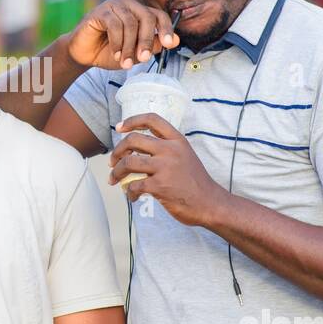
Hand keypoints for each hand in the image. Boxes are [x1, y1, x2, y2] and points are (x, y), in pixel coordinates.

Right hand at [66, 0, 178, 69]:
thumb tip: (176, 40)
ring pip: (130, 23)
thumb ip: (153, 45)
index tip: (169, 44)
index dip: (166, 29)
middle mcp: (129, 5)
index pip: (159, 15)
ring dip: (128, 46)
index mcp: (140, 12)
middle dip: (147, 40)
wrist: (84, 55)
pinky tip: (115, 54)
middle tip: (143, 58)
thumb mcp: (135, 53)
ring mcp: (114, 5)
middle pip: (147, 17)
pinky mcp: (100, 11)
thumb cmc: (109, 52)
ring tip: (124, 63)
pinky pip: (114, 24)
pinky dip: (117, 42)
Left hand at [107, 112, 228, 226]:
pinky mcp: (159, 186)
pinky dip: (129, 192)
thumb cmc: (195, 183)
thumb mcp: (185, 156)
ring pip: (128, 163)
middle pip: (133, 140)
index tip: (119, 128)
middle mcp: (170, 150)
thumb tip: (137, 149)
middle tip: (112, 162)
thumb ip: (166, 149)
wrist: (210, 204)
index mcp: (177, 140)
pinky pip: (134, 186)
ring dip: (116, 172)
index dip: (132, 121)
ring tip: (114, 179)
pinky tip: (133, 196)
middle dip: (117, 151)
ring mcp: (164, 167)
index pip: (152, 119)